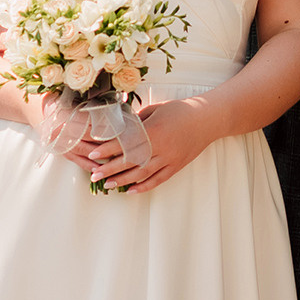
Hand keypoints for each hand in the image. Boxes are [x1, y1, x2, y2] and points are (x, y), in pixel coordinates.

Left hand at [87, 98, 218, 193]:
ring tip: (107, 185)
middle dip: (109, 169)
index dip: (106, 150)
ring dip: (123, 181)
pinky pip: (158, 180)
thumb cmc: (181, 110)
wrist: (207, 119)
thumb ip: (138, 120)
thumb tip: (120, 127)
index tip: (92, 155)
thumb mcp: (156, 109)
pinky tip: (131, 191)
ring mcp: (169, 159)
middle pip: (130, 162)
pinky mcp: (176, 166)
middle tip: (93, 175)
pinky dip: (144, 187)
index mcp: (153, 131)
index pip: (124, 144)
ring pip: (142, 174)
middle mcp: (160, 148)